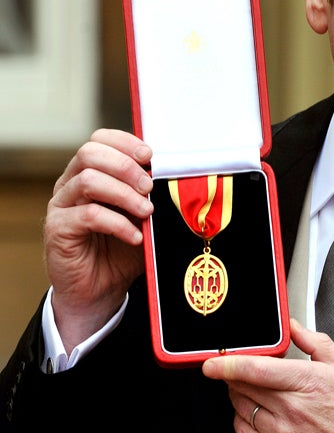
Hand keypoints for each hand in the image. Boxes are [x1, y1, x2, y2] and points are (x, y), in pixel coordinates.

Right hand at [44, 129, 153, 350]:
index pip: (99, 140)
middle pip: (90, 153)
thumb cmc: (121, 252)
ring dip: (124, 194)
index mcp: (88, 173)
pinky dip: (118, 223)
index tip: (150, 156)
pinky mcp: (58, 230)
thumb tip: (176, 177)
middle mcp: (70, 185)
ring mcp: (61, 206)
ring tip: (147, 212)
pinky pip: (88, 215)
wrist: (99, 292)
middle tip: (150, 187)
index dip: (124, 142)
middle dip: (126, 166)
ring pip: (88, 180)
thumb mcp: (142, 219)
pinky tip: (135, 237)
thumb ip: (150, 197)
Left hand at [202, 319, 333, 432]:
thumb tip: (295, 328)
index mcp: (308, 384)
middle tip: (237, 371)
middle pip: (243, 387)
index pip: (257, 370)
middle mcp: (292, 411)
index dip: (228, 364)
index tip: (213, 362)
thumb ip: (316, 343)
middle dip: (233, 376)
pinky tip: (253, 415)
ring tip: (251, 392)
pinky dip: (242, 421)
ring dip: (238, 397)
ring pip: (241, 409)